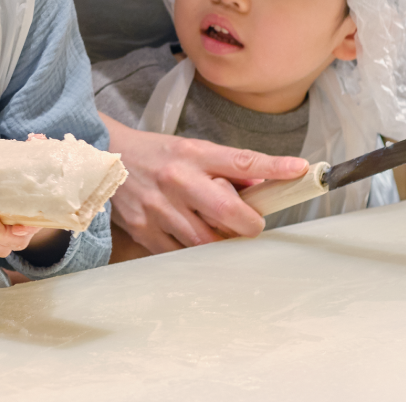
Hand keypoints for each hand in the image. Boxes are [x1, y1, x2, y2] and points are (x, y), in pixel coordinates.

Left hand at [0, 135, 64, 258]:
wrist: (21, 197)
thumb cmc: (27, 185)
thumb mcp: (34, 168)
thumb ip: (36, 152)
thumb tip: (35, 138)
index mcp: (34, 219)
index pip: (33, 229)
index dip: (25, 231)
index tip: (18, 226)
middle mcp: (20, 233)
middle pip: (8, 242)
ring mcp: (4, 237)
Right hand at [102, 114, 309, 253]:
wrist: (104, 158)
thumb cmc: (155, 155)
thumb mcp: (193, 150)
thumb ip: (228, 169)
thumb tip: (263, 189)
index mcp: (193, 155)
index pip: (241, 161)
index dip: (274, 168)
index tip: (301, 170)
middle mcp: (178, 180)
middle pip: (228, 212)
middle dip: (248, 224)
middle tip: (248, 224)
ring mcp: (160, 209)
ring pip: (207, 242)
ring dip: (220, 241)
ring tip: (214, 230)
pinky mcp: (145, 231)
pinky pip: (182, 254)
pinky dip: (194, 252)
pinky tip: (191, 238)